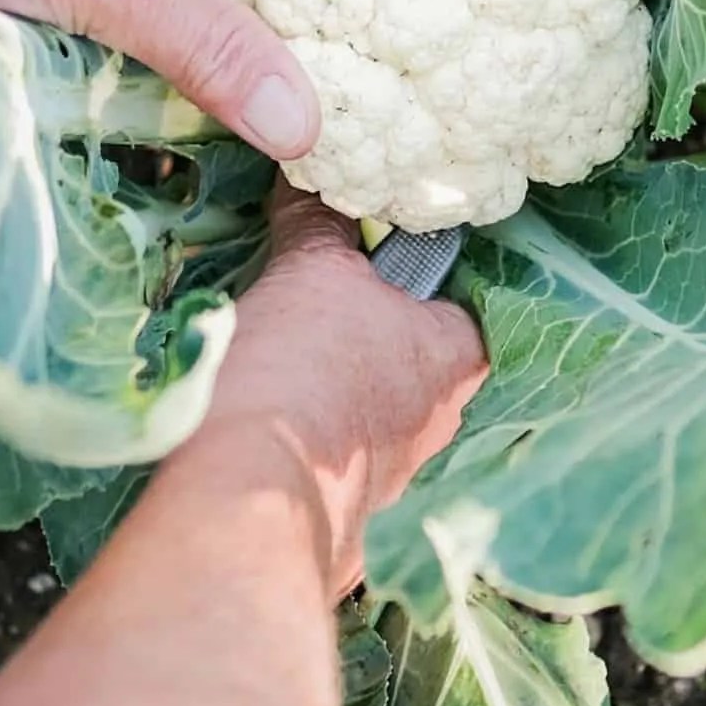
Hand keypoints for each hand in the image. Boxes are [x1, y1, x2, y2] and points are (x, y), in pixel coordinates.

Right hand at [175, 186, 486, 592]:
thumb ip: (318, 224)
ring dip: (325, 389)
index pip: (461, 296)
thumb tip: (310, 182)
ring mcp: (392, 484)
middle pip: (408, 355)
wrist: (244, 502)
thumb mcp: (310, 270)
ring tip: (270, 357)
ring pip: (364, 414)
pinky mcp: (341, 522)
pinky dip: (297, 441)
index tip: (369, 256)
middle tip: (306, 302)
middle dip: (360, 331)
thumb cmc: (302, 371)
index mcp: (459, 359)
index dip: (415, 271)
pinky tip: (256, 419)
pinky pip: (324, 464)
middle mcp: (440, 427)